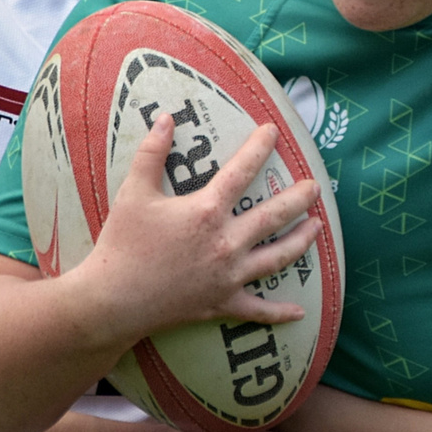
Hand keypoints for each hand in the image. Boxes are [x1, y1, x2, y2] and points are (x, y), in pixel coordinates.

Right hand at [75, 115, 320, 345]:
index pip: (241, 171)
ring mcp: (229, 275)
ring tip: (317, 227)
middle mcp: (226, 242)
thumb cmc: (122, 244)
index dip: (260, 148)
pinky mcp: (223, 303)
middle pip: (274, 215)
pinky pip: (258, 309)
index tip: (274, 132)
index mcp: (207, 210)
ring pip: (277, 257)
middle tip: (316, 186)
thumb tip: (166, 118)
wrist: (113, 300)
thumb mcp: (133, 192)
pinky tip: (300, 311)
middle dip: (299, 198)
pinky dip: (280, 312)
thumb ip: (151, 152)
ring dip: (301, 241)